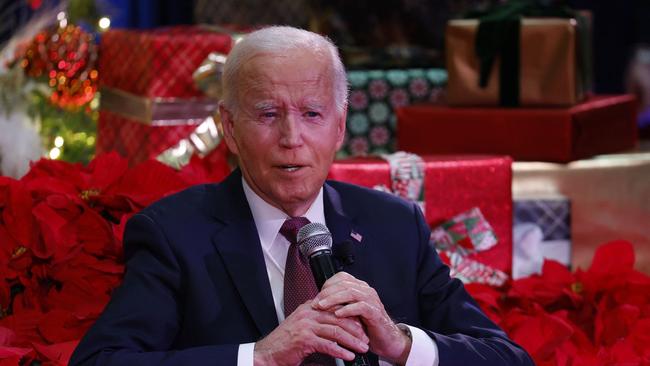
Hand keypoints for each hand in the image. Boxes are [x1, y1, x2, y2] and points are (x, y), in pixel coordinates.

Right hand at [254, 300, 368, 365]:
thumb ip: (317, 323)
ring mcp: (306, 326)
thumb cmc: (285, 343)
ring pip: (336, 331)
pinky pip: (328, 345)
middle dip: (356, 329)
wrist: (267, 353)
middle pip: (339, 319)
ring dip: (352, 341)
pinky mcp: (304, 339)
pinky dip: (341, 351)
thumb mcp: (302, 327)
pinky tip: (349, 356)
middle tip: (366, 338)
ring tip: (362, 348)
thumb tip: (337, 327)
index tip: (363, 326)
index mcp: (309, 308)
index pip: (336, 308)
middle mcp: (308, 313)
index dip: (351, 317)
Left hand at [314, 272, 411, 364]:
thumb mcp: (349, 313)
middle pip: (343, 283)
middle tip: (315, 303)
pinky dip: (347, 309)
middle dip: (326, 293)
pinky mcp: (375, 312)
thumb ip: (338, 304)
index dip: (327, 285)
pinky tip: (337, 314)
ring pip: (350, 292)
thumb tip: (317, 302)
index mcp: (360, 287)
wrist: (386, 340)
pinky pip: (360, 306)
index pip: (341, 277)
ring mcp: (372, 300)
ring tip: (322, 307)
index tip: (317, 297)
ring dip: (333, 299)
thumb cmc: (366, 326)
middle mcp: (366, 290)